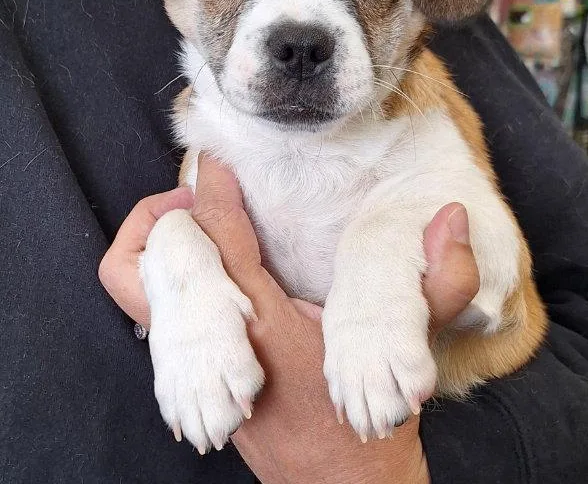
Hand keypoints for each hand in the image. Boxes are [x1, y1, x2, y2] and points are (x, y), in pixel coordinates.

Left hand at [99, 156, 479, 483]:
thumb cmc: (366, 427)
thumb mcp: (411, 354)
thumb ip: (436, 285)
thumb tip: (450, 219)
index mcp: (262, 321)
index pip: (220, 237)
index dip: (215, 189)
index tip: (218, 158)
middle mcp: (215, 342)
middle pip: (146, 266)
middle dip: (158, 220)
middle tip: (191, 195)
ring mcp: (193, 366)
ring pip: (137, 293)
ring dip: (155, 250)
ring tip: (193, 225)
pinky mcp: (189, 381)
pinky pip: (154, 315)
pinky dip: (166, 281)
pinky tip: (205, 269)